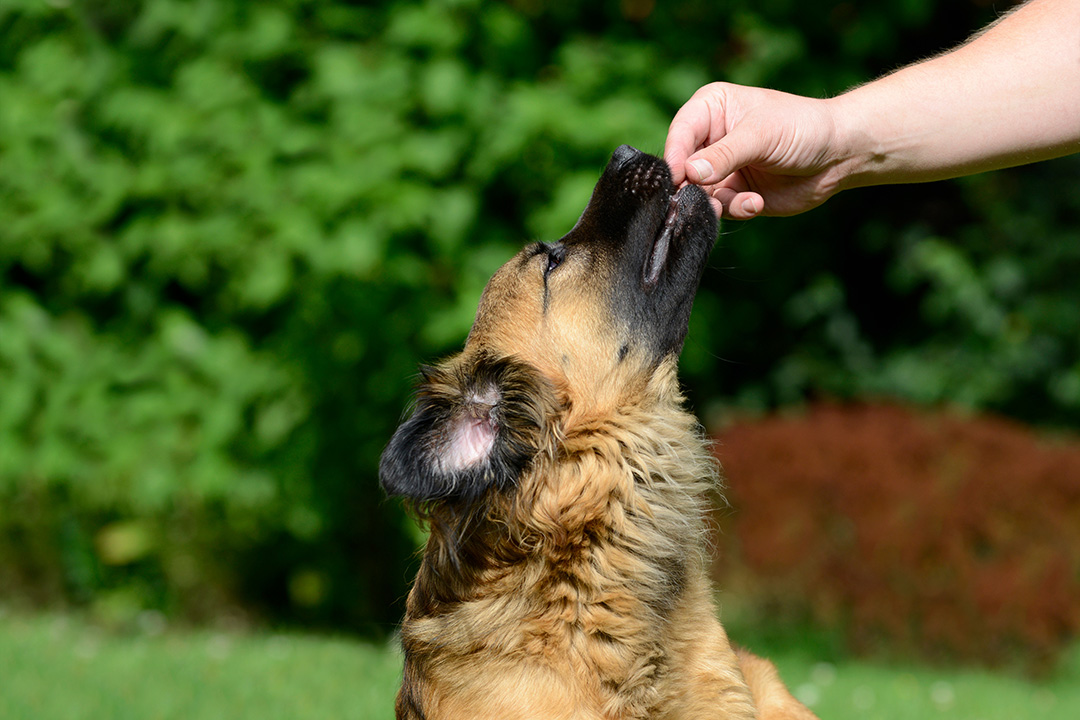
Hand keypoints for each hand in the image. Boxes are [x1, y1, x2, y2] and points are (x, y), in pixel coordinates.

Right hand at [664, 82, 846, 219]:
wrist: (838, 155)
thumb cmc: (803, 128)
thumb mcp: (761, 135)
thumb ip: (724, 155)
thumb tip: (689, 173)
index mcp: (710, 109)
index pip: (680, 133)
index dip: (676, 156)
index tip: (679, 178)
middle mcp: (710, 138)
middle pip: (682, 167)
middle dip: (693, 186)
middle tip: (705, 199)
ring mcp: (720, 168)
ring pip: (698, 192)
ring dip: (716, 203)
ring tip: (743, 202)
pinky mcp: (733, 192)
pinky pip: (721, 207)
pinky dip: (737, 208)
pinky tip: (757, 203)